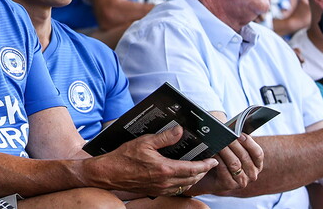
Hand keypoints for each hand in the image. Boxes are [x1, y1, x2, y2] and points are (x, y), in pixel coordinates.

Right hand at [87, 126, 217, 196]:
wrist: (109, 173)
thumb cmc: (124, 157)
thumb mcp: (145, 142)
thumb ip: (165, 137)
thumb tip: (179, 131)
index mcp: (165, 169)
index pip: (192, 169)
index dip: (205, 165)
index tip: (213, 160)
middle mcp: (165, 181)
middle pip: (192, 179)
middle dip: (203, 172)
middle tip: (208, 164)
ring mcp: (160, 188)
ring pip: (185, 186)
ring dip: (194, 178)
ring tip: (198, 169)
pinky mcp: (155, 190)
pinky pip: (175, 189)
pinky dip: (183, 183)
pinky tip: (181, 176)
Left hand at [189, 134, 263, 194]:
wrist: (210, 176)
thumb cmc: (224, 158)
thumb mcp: (234, 149)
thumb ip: (238, 140)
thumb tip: (235, 127)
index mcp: (257, 164)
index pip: (258, 153)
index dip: (249, 142)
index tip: (238, 134)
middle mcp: (252, 174)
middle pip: (244, 157)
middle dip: (233, 144)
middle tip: (223, 135)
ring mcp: (242, 182)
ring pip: (234, 163)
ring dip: (225, 151)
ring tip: (217, 142)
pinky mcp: (230, 185)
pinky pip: (224, 170)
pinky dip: (218, 160)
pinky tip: (213, 153)